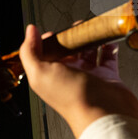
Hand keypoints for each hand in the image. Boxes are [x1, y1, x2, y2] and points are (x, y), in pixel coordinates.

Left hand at [19, 24, 137, 138]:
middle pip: (67, 51)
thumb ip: (30, 52)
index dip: (47, 42)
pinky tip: (107, 37)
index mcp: (50, 76)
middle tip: (76, 25)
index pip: (44, 55)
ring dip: (89, 38)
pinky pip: (107, 57)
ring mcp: (88, 76)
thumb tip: (30, 32)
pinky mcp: (106, 76)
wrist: (103, 113)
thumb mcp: (40, 73)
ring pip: (87, 51)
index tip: (53, 32)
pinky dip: (108, 45)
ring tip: (91, 27)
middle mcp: (68, 76)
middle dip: (70, 36)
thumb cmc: (72, 98)